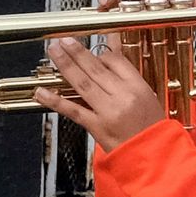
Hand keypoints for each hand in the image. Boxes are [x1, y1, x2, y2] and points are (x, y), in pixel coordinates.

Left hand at [32, 30, 180, 150]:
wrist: (153, 156)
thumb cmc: (151, 127)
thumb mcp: (147, 96)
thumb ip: (127, 74)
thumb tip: (112, 50)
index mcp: (138, 87)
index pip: (116, 61)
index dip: (99, 51)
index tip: (87, 45)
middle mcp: (123, 97)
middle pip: (96, 69)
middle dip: (77, 52)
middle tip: (63, 40)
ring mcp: (108, 112)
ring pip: (83, 84)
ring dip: (65, 66)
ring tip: (54, 52)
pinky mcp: (97, 127)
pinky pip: (73, 111)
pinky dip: (55, 100)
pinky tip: (42, 92)